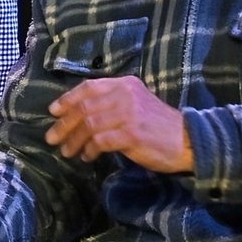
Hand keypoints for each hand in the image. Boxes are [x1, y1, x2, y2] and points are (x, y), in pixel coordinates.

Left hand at [45, 76, 191, 173]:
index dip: (68, 99)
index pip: (89, 87)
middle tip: (52, 138)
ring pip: (89, 124)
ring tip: (67, 151)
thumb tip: (78, 115)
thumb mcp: (136, 104)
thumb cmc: (158, 125)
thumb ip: (111, 103)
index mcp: (125, 84)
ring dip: (74, 140)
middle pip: (85, 107)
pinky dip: (89, 150)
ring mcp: (128, 114)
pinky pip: (100, 141)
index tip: (53, 111)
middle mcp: (125, 94)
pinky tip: (87, 157)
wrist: (188, 141)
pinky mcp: (131, 134)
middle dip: (65, 124)